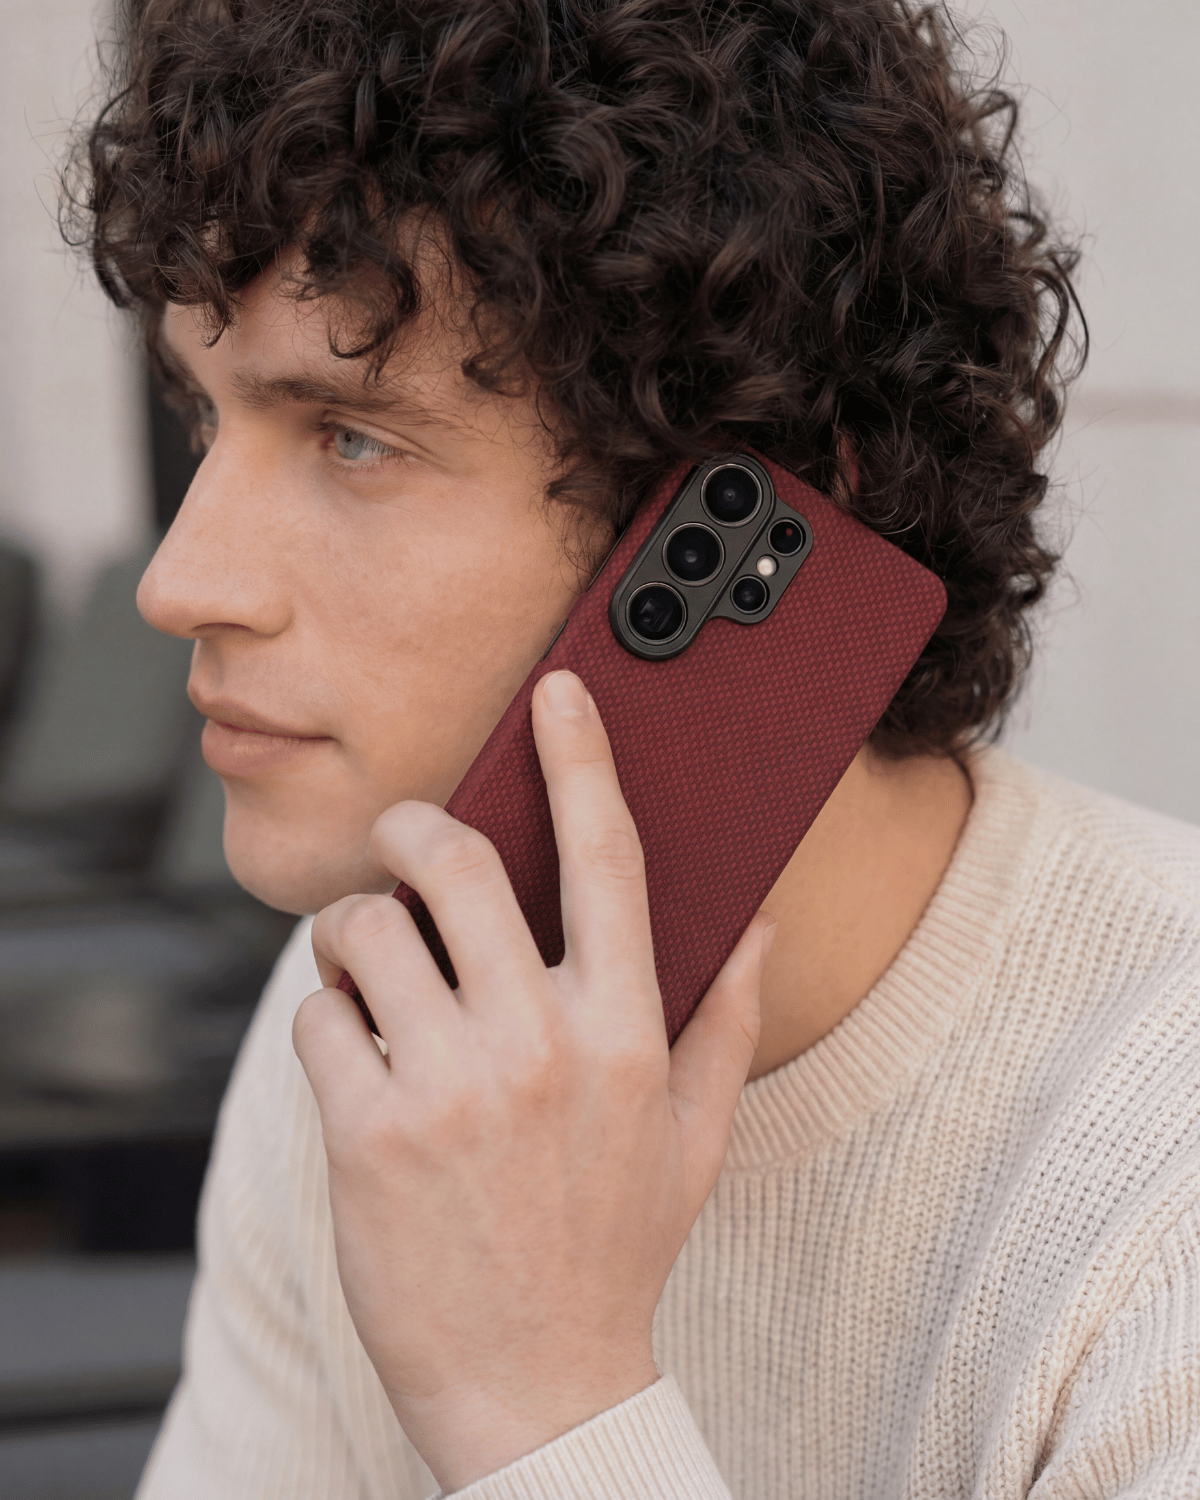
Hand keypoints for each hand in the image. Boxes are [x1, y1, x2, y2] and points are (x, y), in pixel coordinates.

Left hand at [293, 669, 773, 1489]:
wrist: (537, 1388)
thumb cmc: (615, 1250)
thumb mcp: (697, 1136)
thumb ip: (728, 1019)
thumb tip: (761, 926)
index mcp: (629, 1031)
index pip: (609, 859)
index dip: (582, 760)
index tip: (559, 693)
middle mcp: (543, 1044)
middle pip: (454, 864)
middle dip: (410, 830)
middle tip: (401, 844)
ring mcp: (451, 1087)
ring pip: (366, 931)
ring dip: (354, 932)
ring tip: (371, 969)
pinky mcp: (369, 1134)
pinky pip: (318, 1019)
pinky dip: (324, 1018)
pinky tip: (354, 1054)